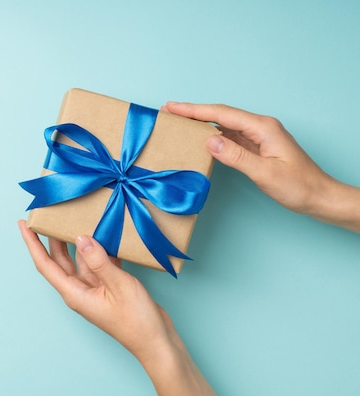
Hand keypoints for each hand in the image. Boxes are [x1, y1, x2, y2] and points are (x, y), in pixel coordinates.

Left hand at [17, 219, 174, 360]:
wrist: (156, 342)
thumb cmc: (137, 321)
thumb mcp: (119, 286)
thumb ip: (99, 261)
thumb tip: (81, 239)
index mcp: (74, 293)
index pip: (45, 264)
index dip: (32, 244)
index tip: (23, 224)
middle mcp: (79, 290)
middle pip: (59, 259)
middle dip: (51, 237)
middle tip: (48, 214)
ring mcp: (94, 288)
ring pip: (79, 259)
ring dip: (78, 240)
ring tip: (76, 217)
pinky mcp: (108, 287)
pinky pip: (98, 263)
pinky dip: (99, 249)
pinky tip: (104, 233)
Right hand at [164, 102, 333, 214]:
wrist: (319, 196)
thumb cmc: (298, 186)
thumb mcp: (265, 173)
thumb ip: (236, 156)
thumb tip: (209, 140)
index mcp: (262, 127)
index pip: (221, 114)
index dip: (194, 110)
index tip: (172, 107)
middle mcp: (260, 127)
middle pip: (220, 115)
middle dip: (193, 112)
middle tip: (169, 111)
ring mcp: (258, 136)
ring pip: (224, 125)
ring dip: (201, 123)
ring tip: (178, 122)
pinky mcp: (257, 147)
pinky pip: (230, 136)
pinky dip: (212, 135)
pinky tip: (200, 138)